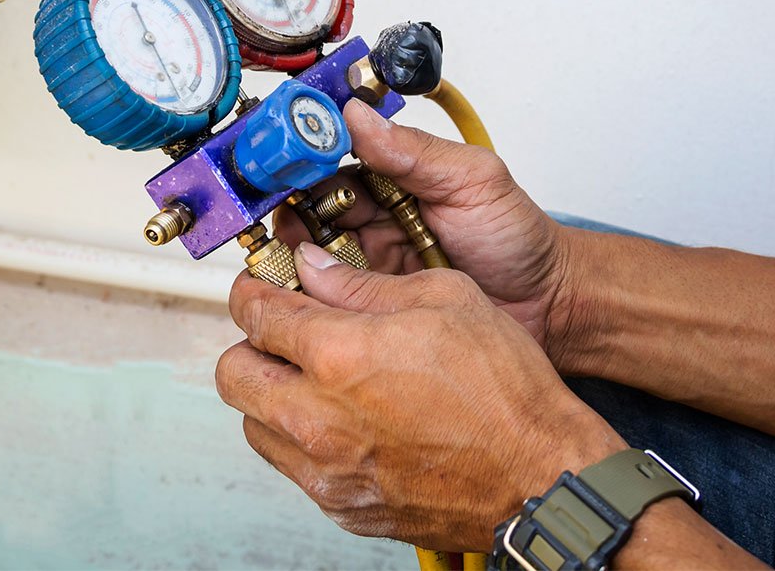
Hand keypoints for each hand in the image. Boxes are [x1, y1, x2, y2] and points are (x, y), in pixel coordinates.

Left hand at [216, 245, 624, 550]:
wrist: (541, 477)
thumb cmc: (506, 392)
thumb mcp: (444, 299)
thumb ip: (363, 283)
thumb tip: (315, 268)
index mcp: (337, 356)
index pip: (254, 313)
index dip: (254, 291)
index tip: (262, 289)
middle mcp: (319, 419)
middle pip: (233, 373)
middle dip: (252, 346)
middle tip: (286, 335)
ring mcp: (327, 471)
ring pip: (255, 425)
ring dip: (274, 396)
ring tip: (319, 381)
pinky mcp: (343, 507)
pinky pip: (294, 468)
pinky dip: (306, 441)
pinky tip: (348, 423)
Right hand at [274, 98, 580, 357]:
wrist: (547, 306)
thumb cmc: (517, 239)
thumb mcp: (474, 181)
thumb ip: (416, 151)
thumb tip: (358, 115)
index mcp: (392, 174)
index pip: (331, 158)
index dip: (301, 159)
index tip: (279, 162)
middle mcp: (373, 215)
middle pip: (307, 207)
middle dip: (288, 213)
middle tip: (284, 224)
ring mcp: (369, 261)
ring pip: (310, 254)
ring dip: (296, 256)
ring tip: (295, 264)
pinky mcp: (371, 303)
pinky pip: (329, 297)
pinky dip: (312, 296)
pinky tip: (307, 296)